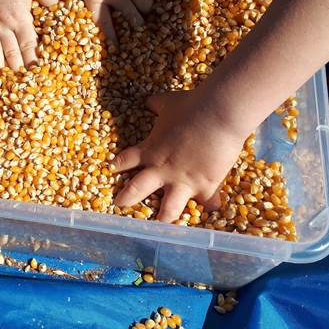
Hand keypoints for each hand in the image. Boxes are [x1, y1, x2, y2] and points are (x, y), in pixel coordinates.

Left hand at [112, 91, 248, 221]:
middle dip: (125, 200)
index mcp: (150, 150)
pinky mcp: (205, 186)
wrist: (217, 113)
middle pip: (136, 190)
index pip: (125, 160)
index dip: (116, 166)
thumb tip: (149, 101)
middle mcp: (162, 170)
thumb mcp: (168, 102)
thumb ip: (156, 105)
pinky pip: (208, 203)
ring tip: (160, 227)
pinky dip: (211, 206)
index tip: (111, 171)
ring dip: (163, 219)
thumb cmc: (190, 106)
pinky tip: (213, 210)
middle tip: (119, 206)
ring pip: (168, 209)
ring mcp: (183, 182)